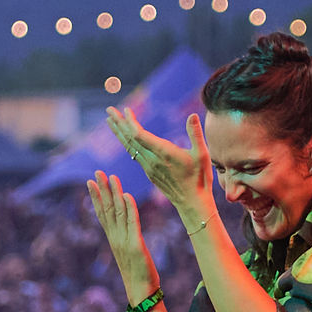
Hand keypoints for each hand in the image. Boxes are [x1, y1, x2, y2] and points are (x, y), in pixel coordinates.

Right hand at [86, 171, 159, 299]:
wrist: (140, 293)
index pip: (102, 214)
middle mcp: (115, 238)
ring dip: (114, 193)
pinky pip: (132, 223)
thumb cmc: (138, 275)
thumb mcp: (129, 253)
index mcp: (113, 239)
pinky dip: (130, 208)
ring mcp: (124, 241)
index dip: (96, 197)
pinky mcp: (135, 245)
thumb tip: (125, 229)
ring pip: (117, 213)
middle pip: (107, 210)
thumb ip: (125, 238)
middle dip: (102, 189)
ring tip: (112, 177)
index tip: (90, 182)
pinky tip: (127, 195)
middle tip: (97, 172)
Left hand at [105, 106, 215, 220]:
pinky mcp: (149, 172)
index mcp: (163, 153)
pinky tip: (124, 137)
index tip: (125, 109)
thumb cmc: (200, 178)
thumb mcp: (202, 155)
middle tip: (109, 109)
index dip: (130, 122)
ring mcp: (149, 167)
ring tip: (110, 120)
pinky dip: (127, 142)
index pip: (139, 135)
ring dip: (120, 132)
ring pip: (130, 147)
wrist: (192, 202)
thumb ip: (196, 134)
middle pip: (130, 139)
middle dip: (119, 123)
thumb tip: (193, 115)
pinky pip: (134, 154)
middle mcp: (152, 160)